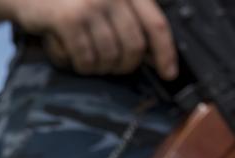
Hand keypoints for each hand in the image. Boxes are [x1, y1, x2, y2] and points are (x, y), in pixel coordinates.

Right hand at [6, 0, 176, 78]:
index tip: (168, 74)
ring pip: (110, 57)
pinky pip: (86, 59)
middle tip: (112, 67)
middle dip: (125, 65)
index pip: (157, 26)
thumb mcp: (105, 3)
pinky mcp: (69, 19)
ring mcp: (91, 6)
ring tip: (84, 55)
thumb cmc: (69, 1)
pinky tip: (66, 51)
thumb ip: (129, 22)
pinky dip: (78, 64)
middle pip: (134, 47)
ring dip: (97, 66)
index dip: (166, 54)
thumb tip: (153, 57)